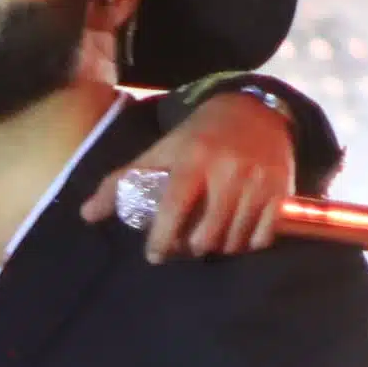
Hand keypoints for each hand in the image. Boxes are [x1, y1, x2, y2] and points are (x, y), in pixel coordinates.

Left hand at [84, 89, 292, 258]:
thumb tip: (85, 216)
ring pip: (234, 240)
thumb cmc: (196, 137)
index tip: (154, 255)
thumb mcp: (159, 151)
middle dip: (190, 248)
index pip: (174, 209)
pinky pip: (263, 237)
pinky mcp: (281, 191)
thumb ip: (121, 182)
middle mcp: (228, 171)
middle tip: (182, 248)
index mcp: (193, 160)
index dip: (162, 239)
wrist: (253, 111)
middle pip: (206, 234)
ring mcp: (258, 182)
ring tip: (206, 242)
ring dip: (218, 249)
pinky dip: (247, 244)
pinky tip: (234, 237)